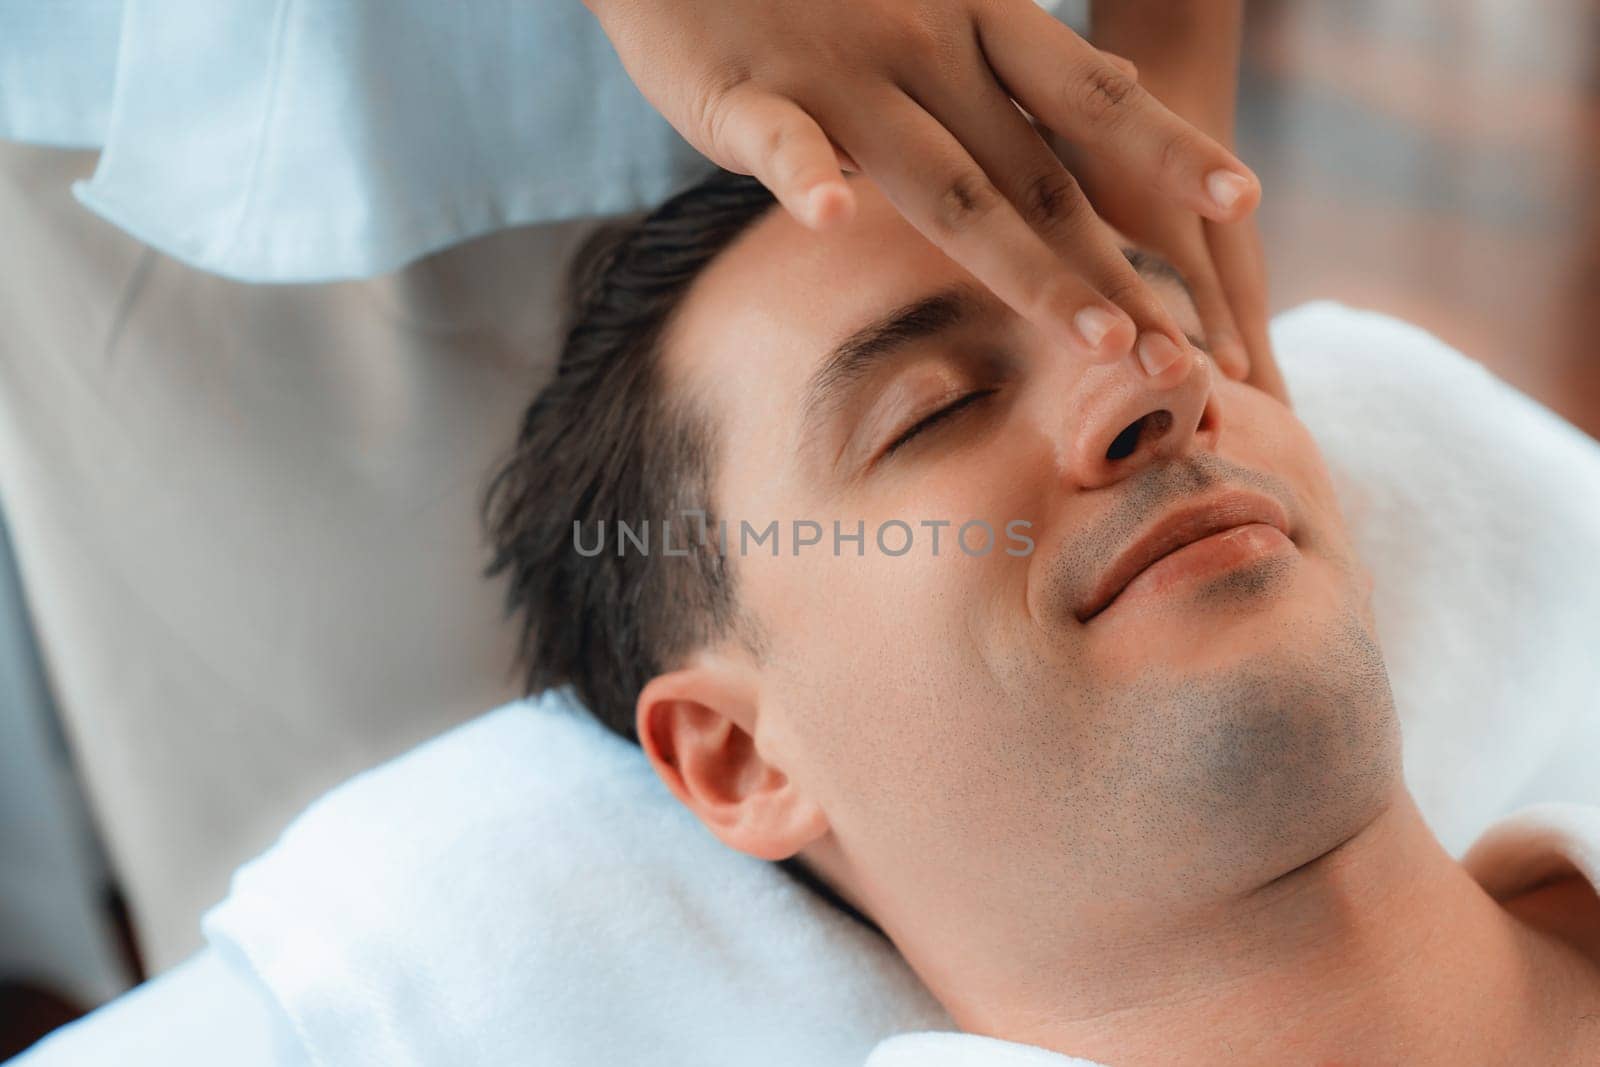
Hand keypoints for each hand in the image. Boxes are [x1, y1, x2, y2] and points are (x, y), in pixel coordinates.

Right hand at [584, 0, 1260, 373]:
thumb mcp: (940, 6)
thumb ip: (1016, 69)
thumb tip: (1110, 96)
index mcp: (979, 29)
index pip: (1091, 101)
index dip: (1167, 152)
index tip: (1244, 205)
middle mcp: (928, 53)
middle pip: (1039, 175)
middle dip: (1117, 269)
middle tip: (1182, 358)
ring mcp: (841, 75)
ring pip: (946, 182)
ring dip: (1026, 262)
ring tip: (1099, 339)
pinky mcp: (748, 94)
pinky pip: (782, 139)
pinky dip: (807, 178)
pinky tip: (835, 219)